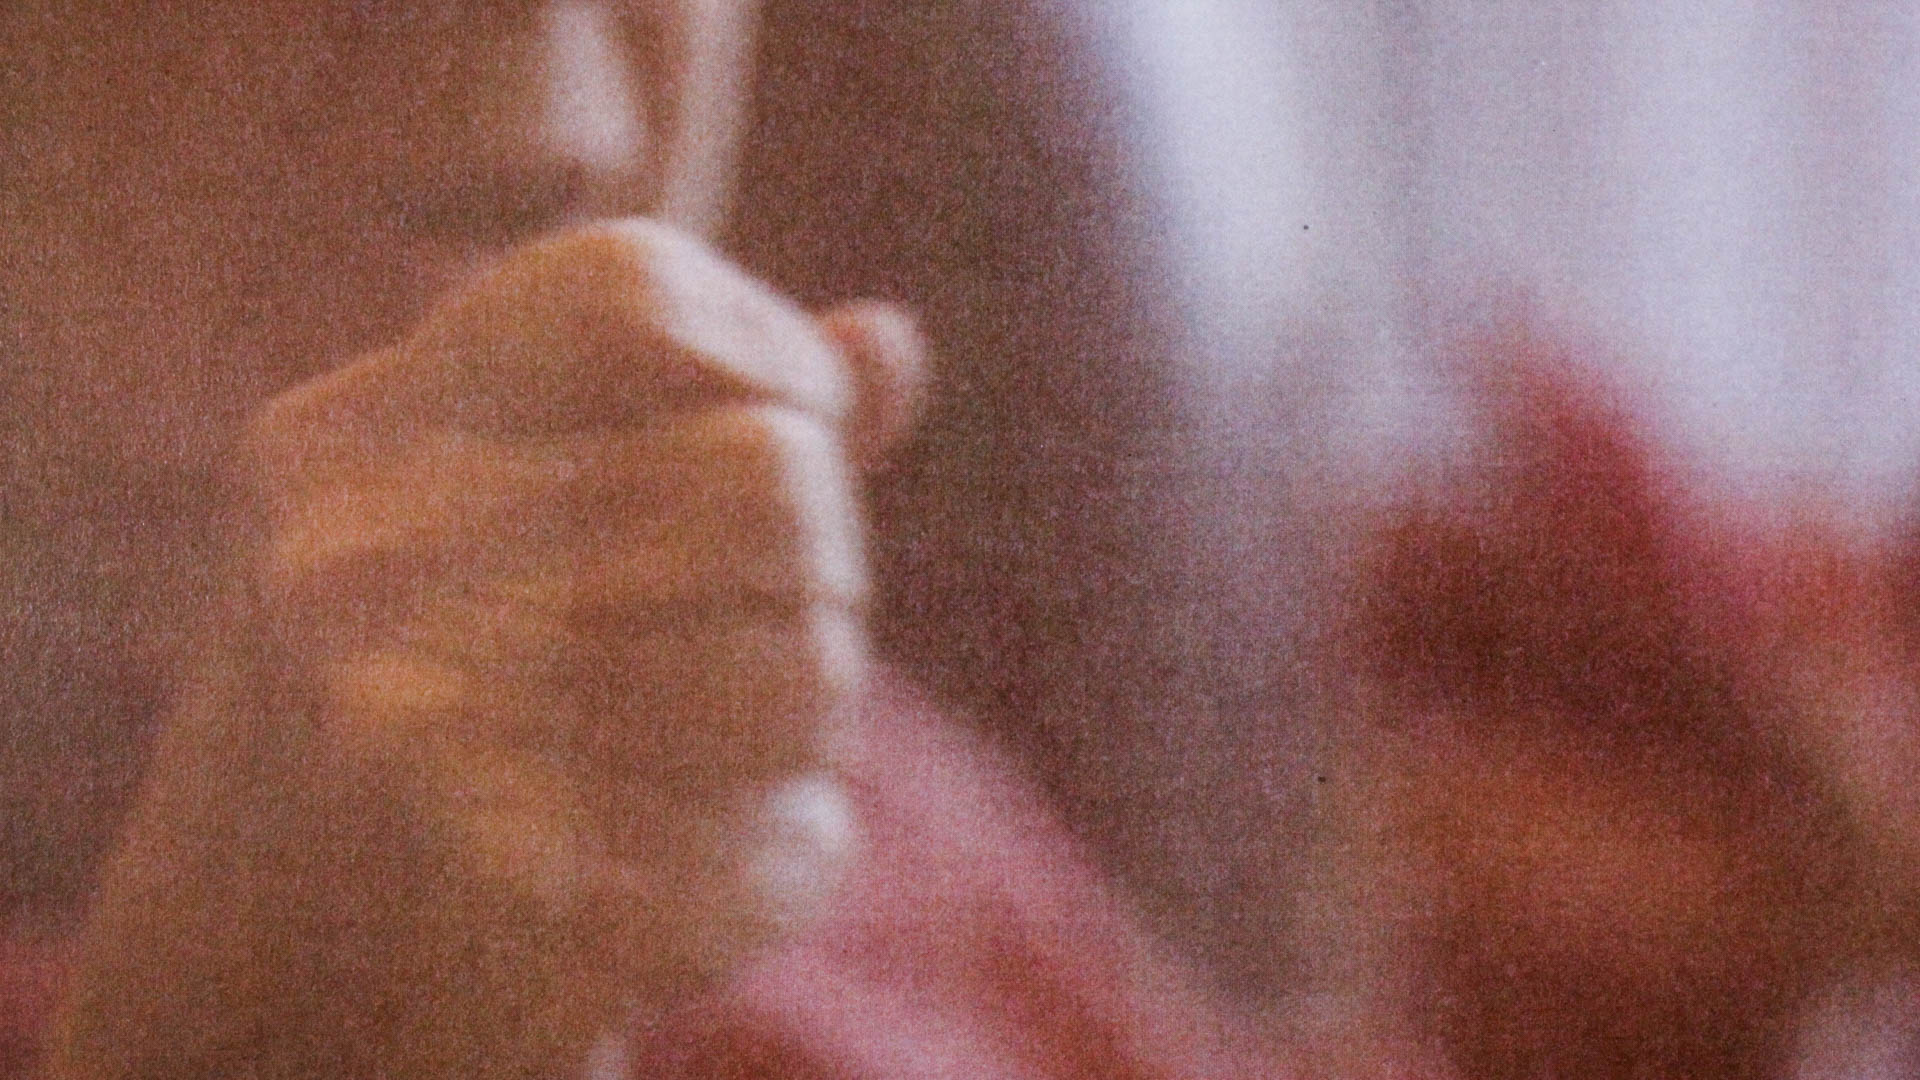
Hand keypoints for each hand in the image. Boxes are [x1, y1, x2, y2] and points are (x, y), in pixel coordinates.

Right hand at [53, 219, 923, 1079]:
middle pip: (767, 475)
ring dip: (809, 712)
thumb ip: (703, 418)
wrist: (275, 963)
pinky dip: (771, 847)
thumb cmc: (426, 692)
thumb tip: (890, 342)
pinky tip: (682, 852)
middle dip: (816, 552)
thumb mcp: (503, 512)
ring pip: (810, 665)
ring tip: (716, 740)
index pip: (632, 288)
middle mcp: (362, 558)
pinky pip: (788, 839)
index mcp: (360, 433)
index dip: (765, 354)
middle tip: (754, 612)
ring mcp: (419, 729)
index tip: (774, 430)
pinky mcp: (516, 899)